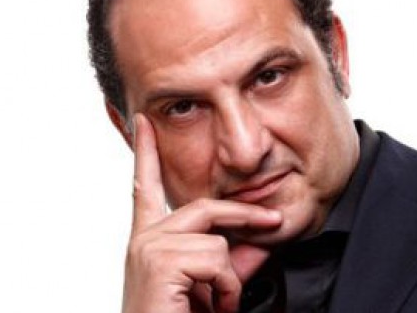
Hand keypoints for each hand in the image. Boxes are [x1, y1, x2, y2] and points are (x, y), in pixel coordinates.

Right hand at [122, 114, 282, 312]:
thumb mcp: (208, 288)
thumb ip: (230, 261)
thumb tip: (258, 241)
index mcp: (148, 241)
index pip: (145, 188)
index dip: (146, 153)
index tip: (143, 123)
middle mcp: (143, 239)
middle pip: (204, 207)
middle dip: (243, 215)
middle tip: (273, 222)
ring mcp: (149, 247)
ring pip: (216, 240)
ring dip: (229, 279)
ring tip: (217, 306)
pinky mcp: (159, 260)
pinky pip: (216, 259)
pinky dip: (225, 289)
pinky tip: (208, 308)